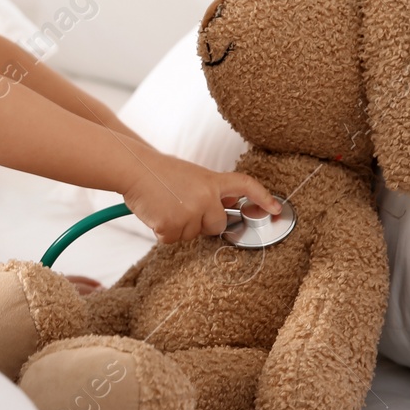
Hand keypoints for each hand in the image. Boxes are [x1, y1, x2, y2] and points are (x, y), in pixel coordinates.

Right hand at [120, 150, 281, 244]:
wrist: (133, 169)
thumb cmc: (159, 172)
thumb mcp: (191, 175)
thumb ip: (209, 191)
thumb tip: (223, 208)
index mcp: (212, 181)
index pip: (245, 186)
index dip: (263, 198)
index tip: (275, 208)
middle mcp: (205, 198)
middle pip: (218, 225)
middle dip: (203, 222)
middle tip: (181, 206)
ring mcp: (189, 213)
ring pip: (193, 235)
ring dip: (180, 226)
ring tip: (166, 205)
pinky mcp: (172, 227)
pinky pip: (174, 240)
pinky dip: (164, 231)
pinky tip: (157, 214)